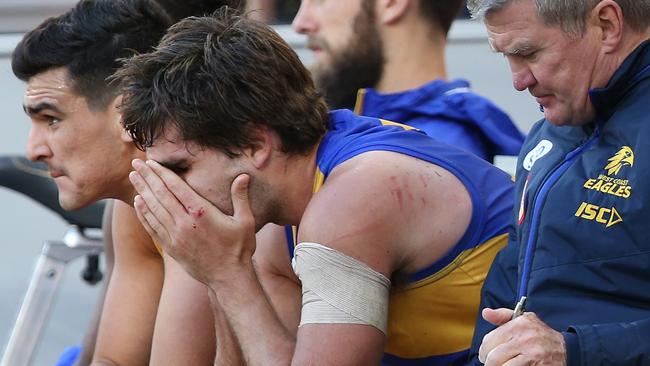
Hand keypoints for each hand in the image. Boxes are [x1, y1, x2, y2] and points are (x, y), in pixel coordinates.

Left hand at [129, 159, 256, 285]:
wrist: (229, 278)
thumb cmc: (239, 249)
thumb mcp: (245, 221)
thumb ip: (241, 197)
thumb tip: (243, 176)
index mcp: (201, 212)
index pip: (176, 187)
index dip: (162, 172)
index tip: (151, 162)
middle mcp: (185, 222)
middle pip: (160, 194)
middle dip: (147, 177)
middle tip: (135, 163)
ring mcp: (176, 236)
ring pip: (153, 209)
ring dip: (142, 191)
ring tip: (133, 177)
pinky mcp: (171, 248)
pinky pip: (152, 227)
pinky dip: (143, 213)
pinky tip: (137, 202)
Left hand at [478, 308, 566, 365]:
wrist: (566, 349)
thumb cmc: (539, 334)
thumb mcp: (523, 319)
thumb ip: (502, 316)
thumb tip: (485, 313)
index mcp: (518, 324)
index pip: (489, 341)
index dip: (484, 351)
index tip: (485, 355)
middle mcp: (524, 338)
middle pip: (493, 357)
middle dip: (489, 363)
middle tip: (491, 364)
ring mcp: (532, 354)